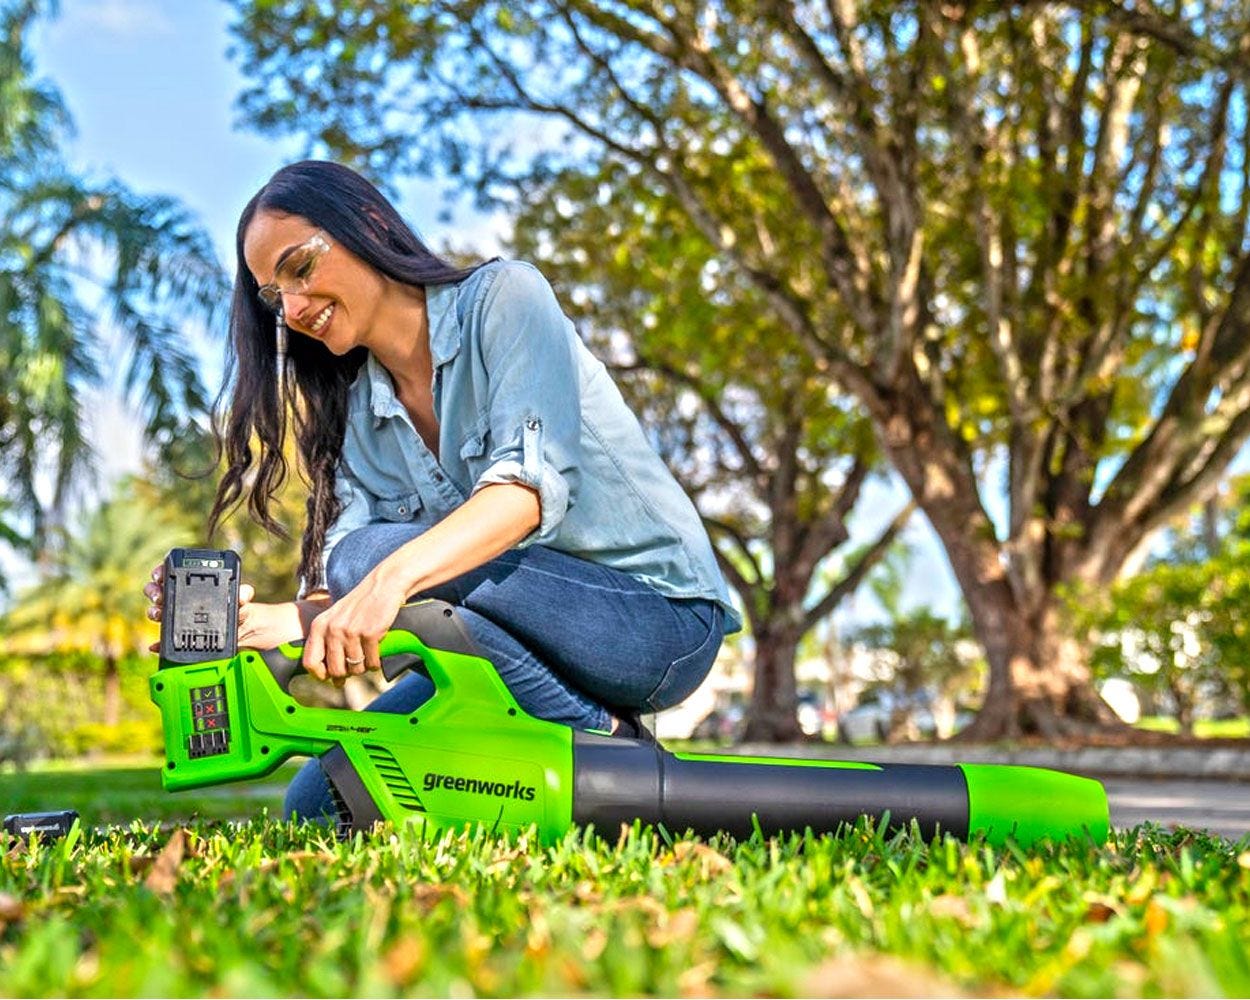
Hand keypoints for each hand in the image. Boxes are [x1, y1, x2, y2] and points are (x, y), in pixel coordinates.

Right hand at [143, 562, 256, 651]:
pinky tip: (155, 645)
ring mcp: (178, 617)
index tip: (159, 575)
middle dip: (153, 591)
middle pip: (156, 591)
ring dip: (153, 612)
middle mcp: (180, 599)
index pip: (170, 573)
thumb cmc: (239, 607)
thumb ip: (244, 594)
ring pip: (156, 611)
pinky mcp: (179, 635)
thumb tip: (243, 595)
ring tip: (158, 614)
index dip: (160, 572)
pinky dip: (158, 643)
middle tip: (159, 596)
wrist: (243, 628)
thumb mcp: (241, 599)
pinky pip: (163, 640)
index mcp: (192, 585)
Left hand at [302, 564, 408, 683]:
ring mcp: (351, 632)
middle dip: (348, 673)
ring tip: (367, 656)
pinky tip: (377, 654)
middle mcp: (332, 630)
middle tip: (355, 666)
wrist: (383, 586)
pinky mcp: (370, 634)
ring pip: (356, 669)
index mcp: (319, 626)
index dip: (321, 675)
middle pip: (336, 670)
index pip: (310, 663)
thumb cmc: (360, 605)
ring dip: (364, 668)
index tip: (331, 676)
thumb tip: (333, 680)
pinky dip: (375, 663)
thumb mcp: (335, 619)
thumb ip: (329, 645)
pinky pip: (372, 662)